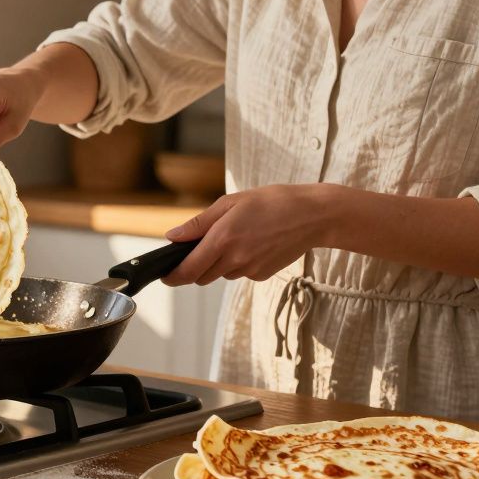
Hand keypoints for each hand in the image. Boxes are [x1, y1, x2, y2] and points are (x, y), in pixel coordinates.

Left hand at [161, 184, 337, 285]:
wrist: (313, 215)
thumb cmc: (272, 202)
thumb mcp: (230, 202)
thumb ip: (198, 223)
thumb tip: (172, 237)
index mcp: (222, 239)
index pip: (188, 270)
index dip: (173, 276)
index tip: (165, 276)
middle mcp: (235, 259)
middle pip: (202, 276)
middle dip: (196, 266)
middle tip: (204, 245)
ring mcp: (250, 269)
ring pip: (221, 274)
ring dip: (219, 263)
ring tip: (238, 237)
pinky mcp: (262, 275)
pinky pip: (241, 273)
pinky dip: (239, 263)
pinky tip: (254, 243)